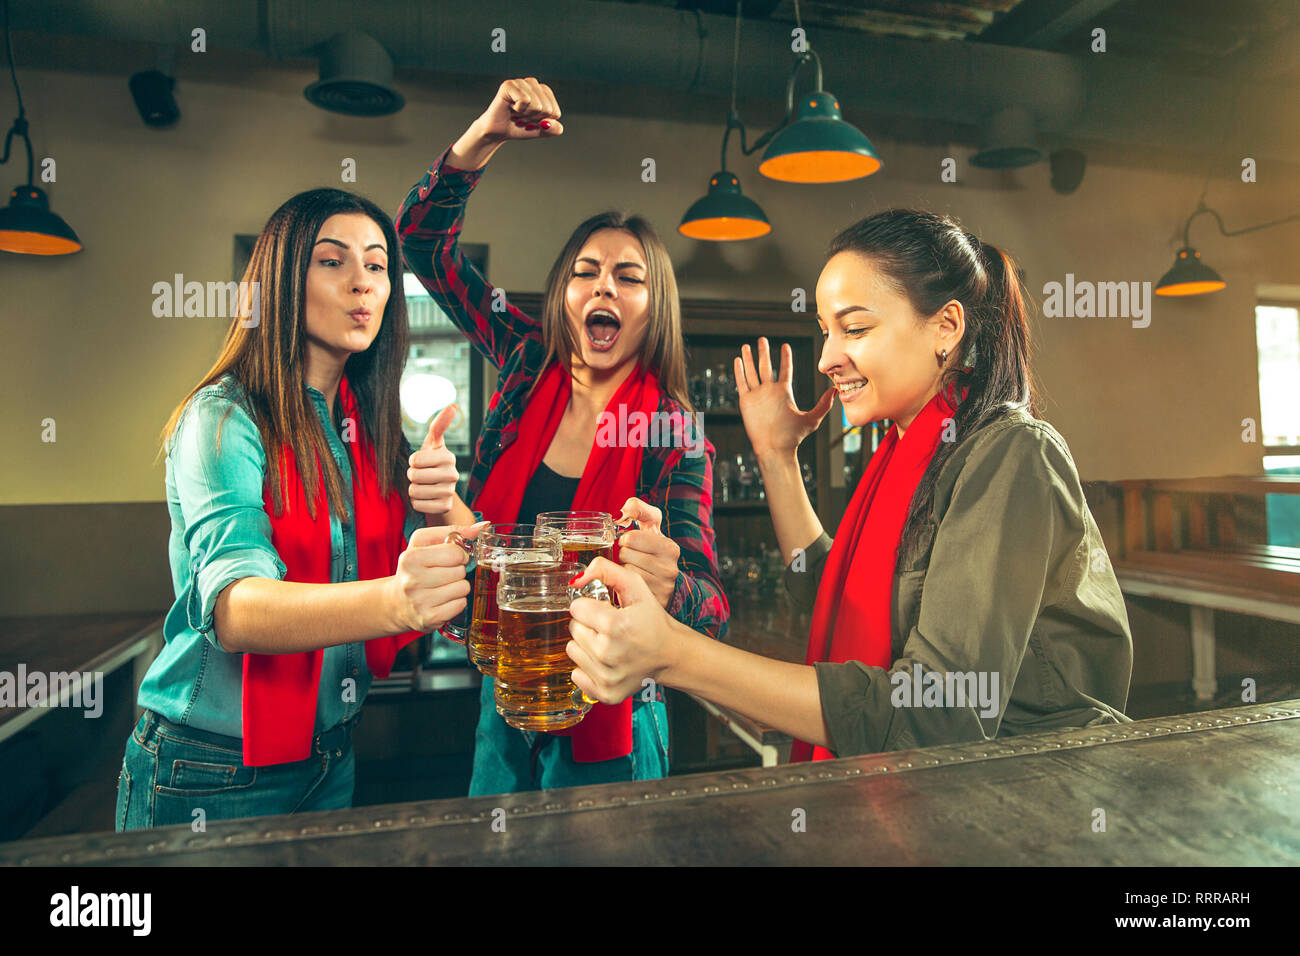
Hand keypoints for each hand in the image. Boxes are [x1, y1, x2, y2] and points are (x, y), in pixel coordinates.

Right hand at [387, 521, 488, 633]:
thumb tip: (483, 526)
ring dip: (458, 586)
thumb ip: (453, 531)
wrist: (396, 602)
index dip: (459, 554)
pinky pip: (461, 604)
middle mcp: (412, 580)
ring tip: (443, 586)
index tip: (451, 558)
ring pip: (463, 588)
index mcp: (411, 558)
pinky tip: (443, 600)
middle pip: (460, 571)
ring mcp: (420, 602)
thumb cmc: (415, 568)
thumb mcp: (425, 544)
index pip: (455, 552)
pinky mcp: (429, 618)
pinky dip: (456, 601)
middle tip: (443, 574)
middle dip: (458, 571)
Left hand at [408, 405, 458, 517]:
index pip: (415, 460)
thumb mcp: (433, 444)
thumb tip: (454, 405)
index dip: (413, 462)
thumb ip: (439, 425)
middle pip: (414, 476)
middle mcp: (453, 475)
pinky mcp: (444, 507)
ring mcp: (450, 492)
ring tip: (423, 486)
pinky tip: (425, 498)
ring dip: (413, 490)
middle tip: (420, 476)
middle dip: (412, 476)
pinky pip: (418, 505)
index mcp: (449, 457)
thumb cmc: (432, 462)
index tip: (420, 462)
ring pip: (415, 491)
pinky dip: (417, 503)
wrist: (440, 490)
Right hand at [462, 77, 564, 154]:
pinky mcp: (509, 84)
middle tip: (522, 118)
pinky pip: (525, 100)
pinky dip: (518, 110)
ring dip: (526, 116)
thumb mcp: (541, 131)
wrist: (497, 132)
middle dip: (534, 120)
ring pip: (537, 106)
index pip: (555, 112)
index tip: (531, 121)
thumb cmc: (520, 127)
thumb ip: (553, 130)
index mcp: (544, 91)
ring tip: (516, 113)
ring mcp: (521, 82)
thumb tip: (549, 122)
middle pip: (547, 109)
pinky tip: (511, 108)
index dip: (542, 122)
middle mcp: (533, 83)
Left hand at [568, 558, 673, 703]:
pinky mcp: (606, 693)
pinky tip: (607, 662)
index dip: (590, 606)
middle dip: (588, 625)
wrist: (670, 654)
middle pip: (573, 629)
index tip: (605, 611)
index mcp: (615, 625)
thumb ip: (605, 570)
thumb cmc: (652, 620)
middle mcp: (609, 653)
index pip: (576, 608)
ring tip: (609, 644)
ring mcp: (607, 677)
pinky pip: (576, 674)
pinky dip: (588, 667)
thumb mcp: (636, 586)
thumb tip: (576, 579)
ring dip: (587, 645)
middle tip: (610, 628)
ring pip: (572, 650)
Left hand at [615, 497, 679, 608]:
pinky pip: (625, 589)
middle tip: (634, 558)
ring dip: (624, 570)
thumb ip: (637, 508)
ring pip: (624, 571)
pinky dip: (625, 585)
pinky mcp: (652, 602)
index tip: (633, 543)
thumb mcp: (651, 525)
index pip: (631, 537)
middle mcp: (669, 568)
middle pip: (624, 555)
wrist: (668, 584)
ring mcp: (662, 587)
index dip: (627, 539)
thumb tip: (620, 513)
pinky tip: (635, 584)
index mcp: (669, 548)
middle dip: (624, 555)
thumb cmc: (653, 550)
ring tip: (635, 570)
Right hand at [735, 337, 834, 460]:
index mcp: (784, 392)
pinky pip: (742, 383)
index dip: (785, 358)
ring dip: (749, 359)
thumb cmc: (793, 437)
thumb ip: (824, 404)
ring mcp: (757, 395)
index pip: (784, 370)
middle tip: (762, 339)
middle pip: (765, 367)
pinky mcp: (746, 401)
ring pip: (752, 372)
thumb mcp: (812, 418)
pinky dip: (739, 371)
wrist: (775, 448)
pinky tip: (738, 360)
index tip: (785, 346)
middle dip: (763, 353)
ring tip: (747, 346)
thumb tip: (836, 390)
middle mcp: (770, 391)